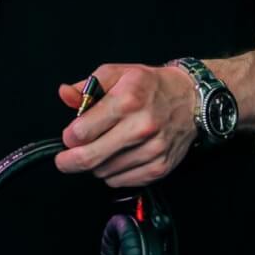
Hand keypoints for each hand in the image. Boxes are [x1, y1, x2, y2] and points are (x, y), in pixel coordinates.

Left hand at [55, 62, 199, 188]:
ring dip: (95, 164)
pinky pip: (121, 181)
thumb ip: (86, 86)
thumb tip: (64, 94)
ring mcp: (152, 150)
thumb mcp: (117, 74)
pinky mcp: (159, 168)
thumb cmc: (150, 86)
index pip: (82, 131)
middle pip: (90, 158)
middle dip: (69, 161)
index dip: (69, 137)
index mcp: (128, 100)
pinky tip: (118, 157)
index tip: (69, 136)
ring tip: (102, 148)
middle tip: (63, 160)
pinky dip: (112, 173)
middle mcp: (141, 127)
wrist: (190, 99)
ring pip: (103, 172)